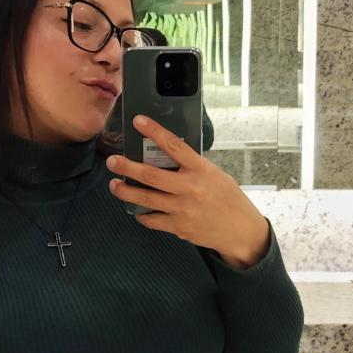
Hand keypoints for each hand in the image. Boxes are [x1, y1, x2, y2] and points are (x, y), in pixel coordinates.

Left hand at [106, 114, 270, 266]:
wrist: (240, 230)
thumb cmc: (229, 200)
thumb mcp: (215, 175)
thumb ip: (193, 167)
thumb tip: (169, 156)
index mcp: (201, 170)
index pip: (174, 146)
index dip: (154, 132)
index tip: (138, 121)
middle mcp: (189, 188)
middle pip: (151, 175)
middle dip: (127, 167)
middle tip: (112, 162)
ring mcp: (182, 209)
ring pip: (146, 198)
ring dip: (126, 191)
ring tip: (114, 185)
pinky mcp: (178, 227)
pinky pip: (152, 220)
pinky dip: (142, 214)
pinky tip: (136, 210)